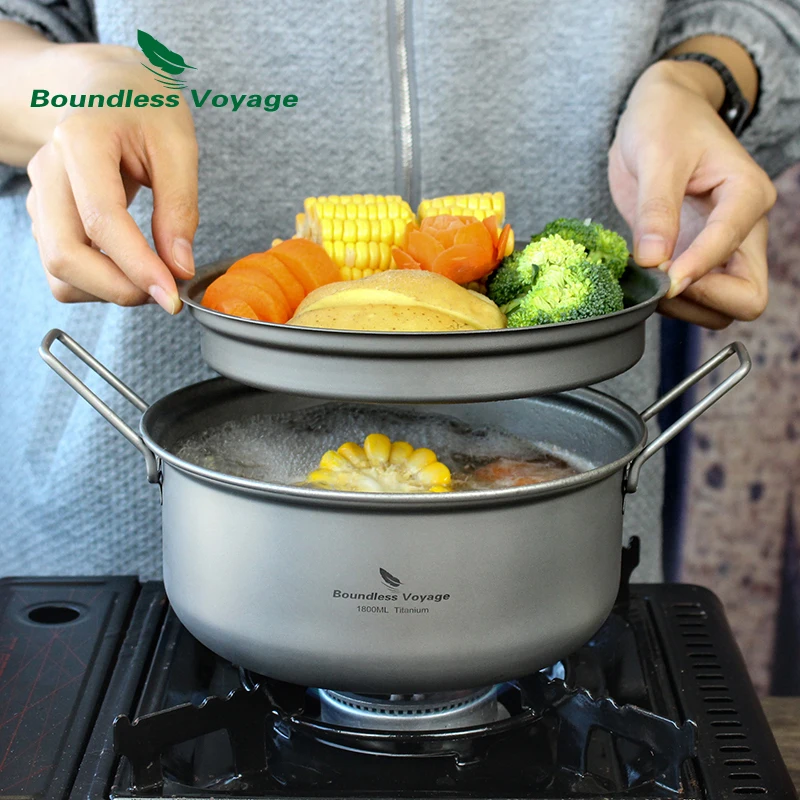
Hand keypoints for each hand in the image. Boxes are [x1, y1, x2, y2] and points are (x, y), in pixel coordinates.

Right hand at [25, 46, 197, 312]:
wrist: (104, 88)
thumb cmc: (144, 108)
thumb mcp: (178, 144)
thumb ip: (181, 208)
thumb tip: (180, 268)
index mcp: (81, 141)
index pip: (101, 220)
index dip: (138, 267)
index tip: (173, 295)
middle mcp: (48, 171)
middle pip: (65, 255)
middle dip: (120, 289)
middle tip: (167, 291)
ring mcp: (40, 197)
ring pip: (59, 271)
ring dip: (110, 291)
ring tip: (154, 276)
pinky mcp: (45, 219)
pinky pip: (63, 271)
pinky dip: (99, 284)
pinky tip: (132, 269)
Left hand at [608, 59, 774, 328]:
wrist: (659, 113)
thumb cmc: (665, 121)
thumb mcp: (657, 156)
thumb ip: (656, 209)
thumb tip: (653, 261)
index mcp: (746, 196)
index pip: (733, 252)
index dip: (695, 271)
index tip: (659, 273)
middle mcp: (743, 229)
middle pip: (746, 298)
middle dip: (702, 301)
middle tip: (658, 285)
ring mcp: (721, 248)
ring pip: (721, 309)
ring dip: (684, 309)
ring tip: (645, 282)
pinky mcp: (695, 258)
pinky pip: (694, 300)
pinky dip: (670, 304)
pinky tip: (643, 281)